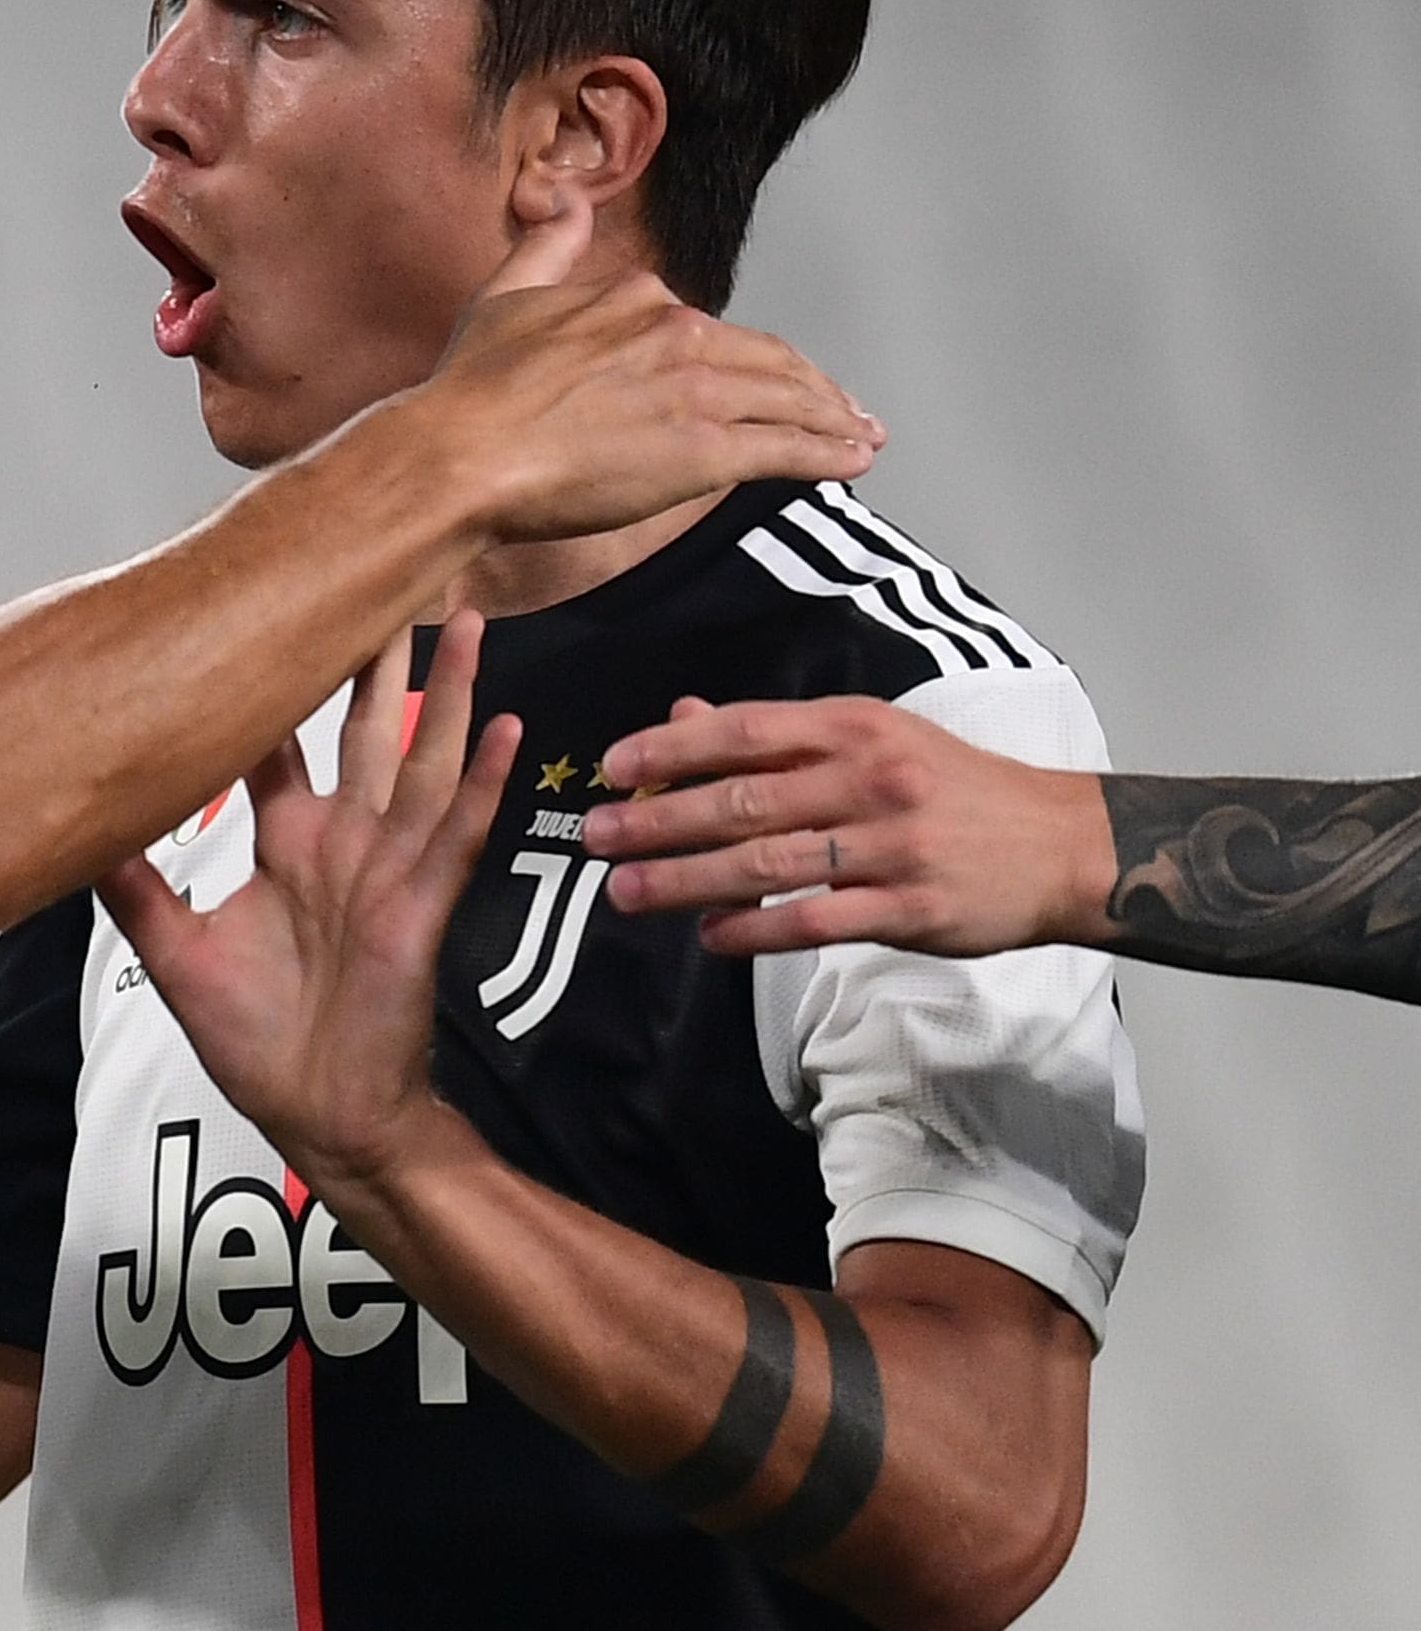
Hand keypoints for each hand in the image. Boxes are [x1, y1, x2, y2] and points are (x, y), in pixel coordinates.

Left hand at [96, 616, 523, 1189]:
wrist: (317, 1113)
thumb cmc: (257, 1039)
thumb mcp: (175, 952)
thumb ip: (132, 885)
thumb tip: (71, 825)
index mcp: (287, 841)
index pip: (277, 737)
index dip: (274, 676)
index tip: (270, 603)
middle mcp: (343, 841)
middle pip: (364, 726)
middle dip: (378, 656)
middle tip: (392, 573)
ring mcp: (388, 868)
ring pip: (421, 760)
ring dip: (446, 692)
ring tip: (465, 619)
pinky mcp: (421, 906)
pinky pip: (455, 832)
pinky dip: (479, 780)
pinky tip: (503, 725)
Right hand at [414, 198, 884, 542]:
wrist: (463, 451)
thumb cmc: (473, 387)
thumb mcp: (505, 294)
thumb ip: (548, 245)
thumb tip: (564, 198)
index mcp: (636, 296)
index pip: (714, 327)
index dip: (751, 355)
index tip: (771, 376)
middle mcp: (677, 333)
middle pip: (770, 360)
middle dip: (815, 386)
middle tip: (844, 409)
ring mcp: (696, 392)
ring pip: (789, 400)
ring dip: (834, 418)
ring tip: (861, 434)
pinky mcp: (705, 451)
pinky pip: (787, 448)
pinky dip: (829, 451)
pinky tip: (853, 457)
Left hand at [584, 697, 1112, 957]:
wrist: (1059, 844)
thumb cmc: (948, 785)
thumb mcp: (870, 736)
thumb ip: (776, 735)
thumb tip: (680, 718)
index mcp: (853, 727)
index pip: (745, 731)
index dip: (671, 749)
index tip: (611, 767)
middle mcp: (869, 778)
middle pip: (743, 800)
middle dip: (658, 820)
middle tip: (594, 837)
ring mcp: (891, 845)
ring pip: (768, 863)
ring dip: (686, 879)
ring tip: (626, 891)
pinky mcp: (910, 907)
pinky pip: (815, 920)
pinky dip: (755, 929)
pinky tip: (709, 936)